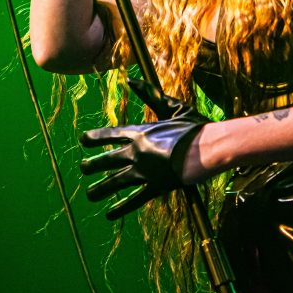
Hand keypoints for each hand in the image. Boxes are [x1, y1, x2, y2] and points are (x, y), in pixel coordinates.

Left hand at [79, 78, 208, 219]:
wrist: (210, 148)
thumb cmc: (195, 126)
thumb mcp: (172, 107)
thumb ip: (150, 95)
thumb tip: (131, 79)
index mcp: (140, 133)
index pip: (111, 135)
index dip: (95, 138)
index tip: (83, 141)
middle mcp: (137, 152)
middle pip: (107, 160)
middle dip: (92, 165)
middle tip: (83, 169)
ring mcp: (145, 171)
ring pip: (115, 182)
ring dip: (100, 189)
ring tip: (89, 195)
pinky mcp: (156, 187)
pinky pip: (135, 200)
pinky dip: (121, 208)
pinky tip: (109, 214)